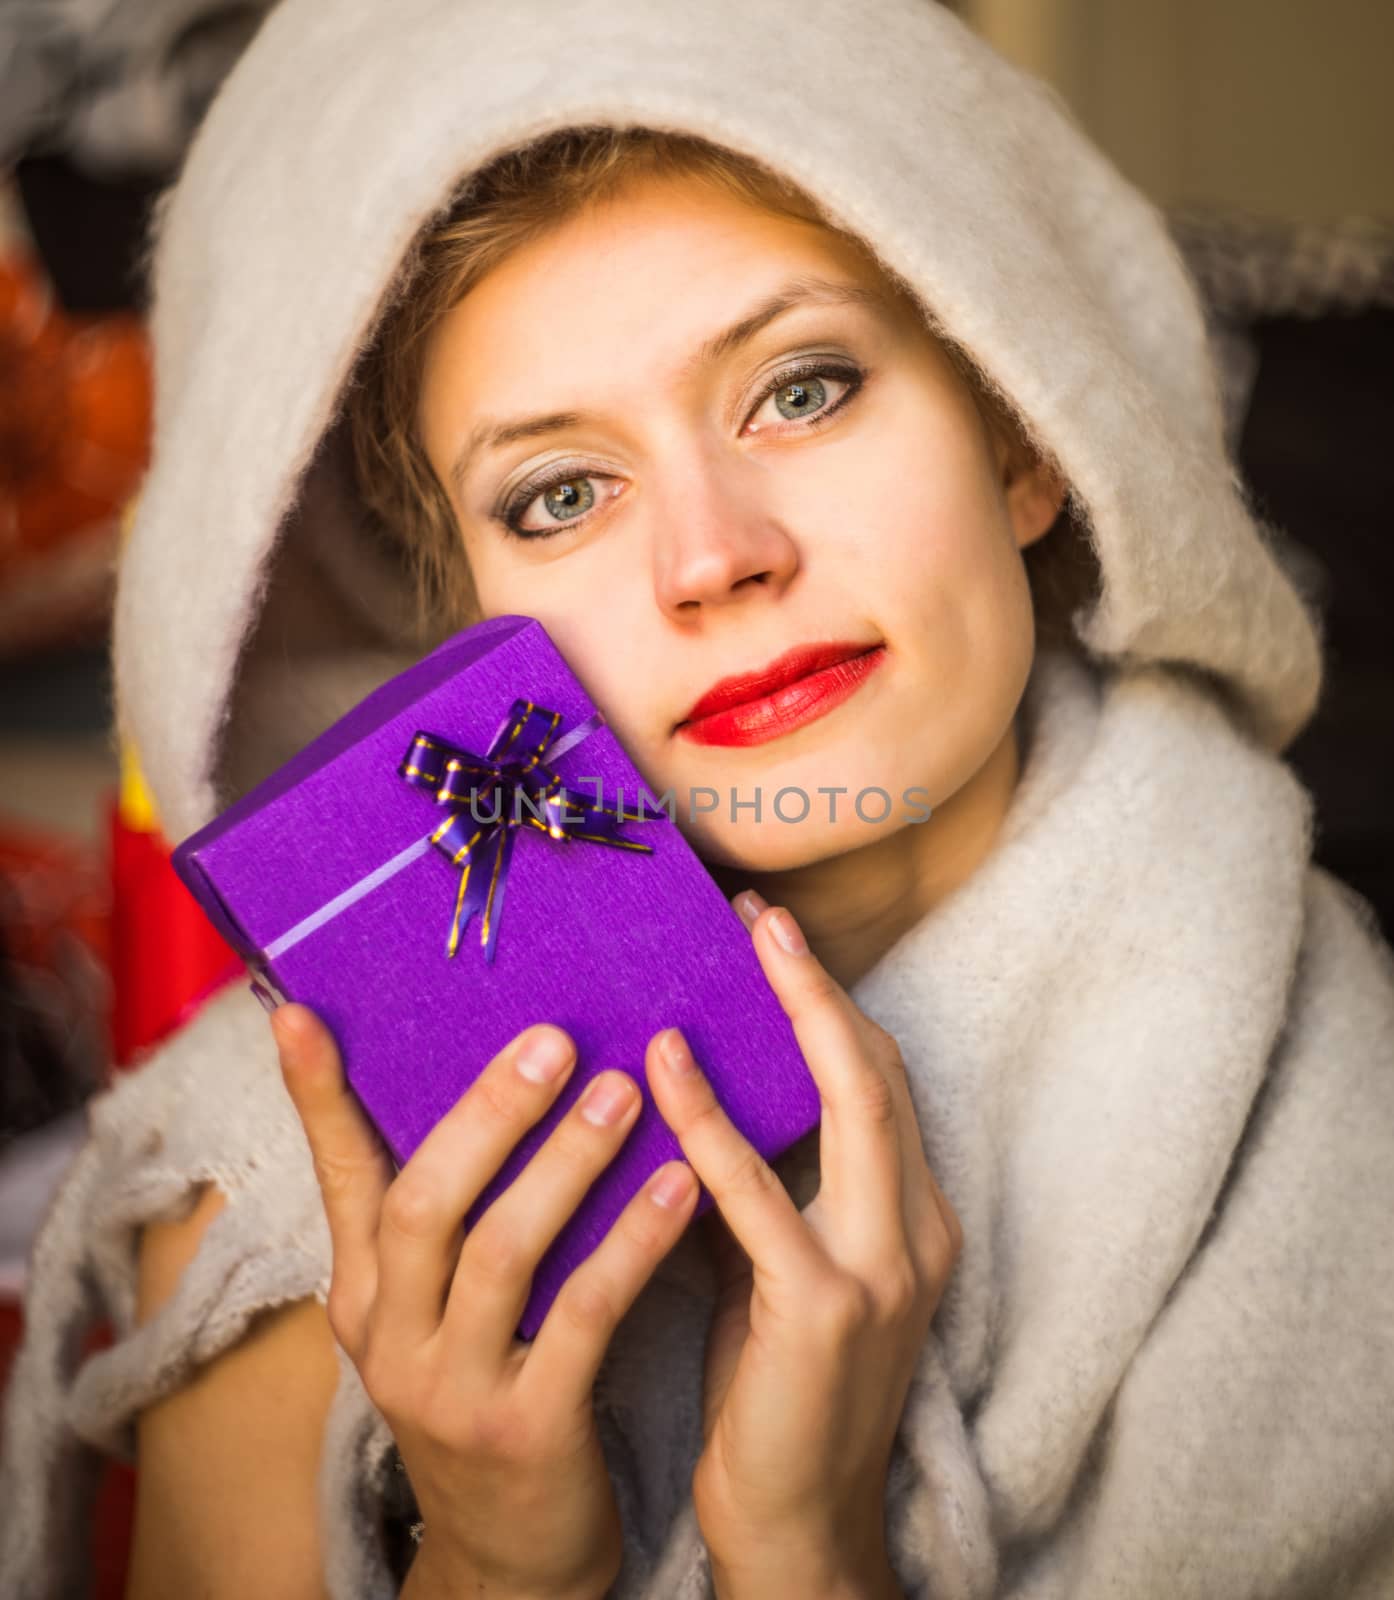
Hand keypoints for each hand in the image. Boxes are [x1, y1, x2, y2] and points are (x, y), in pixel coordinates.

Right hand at [271, 1003, 699, 1599]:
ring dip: (568, 1163)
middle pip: (424, 1201)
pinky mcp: (527, 1430)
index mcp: (364, 1292)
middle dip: (489, 1113)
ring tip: (626, 1090)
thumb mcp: (436, 1310)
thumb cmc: (488, 1388)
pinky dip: (633, 1242)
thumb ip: (446, 1213)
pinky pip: (585, 1316)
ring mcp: (454, 1388)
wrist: (512, 1553)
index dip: (318, 1095)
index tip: (300, 1010)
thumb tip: (459, 1083)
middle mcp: (391, 1336)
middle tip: (555, 1038)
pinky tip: (681, 1184)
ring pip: (503, 1252)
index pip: (338, 1174)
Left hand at [641, 890, 961, 1597]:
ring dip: (798, 1012)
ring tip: (743, 942)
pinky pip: (758, 1192)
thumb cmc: (774, 1390)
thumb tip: (686, 1087)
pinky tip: (663, 1062)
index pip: (878, 1083)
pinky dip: (711, 1117)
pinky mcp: (823, 1309)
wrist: (799, 1527)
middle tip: (762, 913)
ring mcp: (880, 1269)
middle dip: (824, 984)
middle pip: (880, 1071)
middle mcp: (915, 1229)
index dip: (829, 1004)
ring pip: (852, 1105)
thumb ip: (755, 1182)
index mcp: (909, 1216)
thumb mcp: (775, 1266)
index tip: (773, 939)